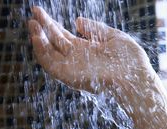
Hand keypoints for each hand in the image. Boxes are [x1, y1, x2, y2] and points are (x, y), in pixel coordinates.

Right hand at [28, 7, 154, 95]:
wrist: (135, 77)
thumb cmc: (129, 59)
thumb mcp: (111, 36)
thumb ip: (94, 29)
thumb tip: (77, 20)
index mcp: (85, 50)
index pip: (63, 37)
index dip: (51, 25)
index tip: (41, 13)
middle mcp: (76, 60)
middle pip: (54, 43)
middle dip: (42, 29)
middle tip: (32, 14)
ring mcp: (73, 68)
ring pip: (50, 54)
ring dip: (39, 40)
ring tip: (32, 24)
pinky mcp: (70, 76)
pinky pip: (51, 65)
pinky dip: (42, 52)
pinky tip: (37, 37)